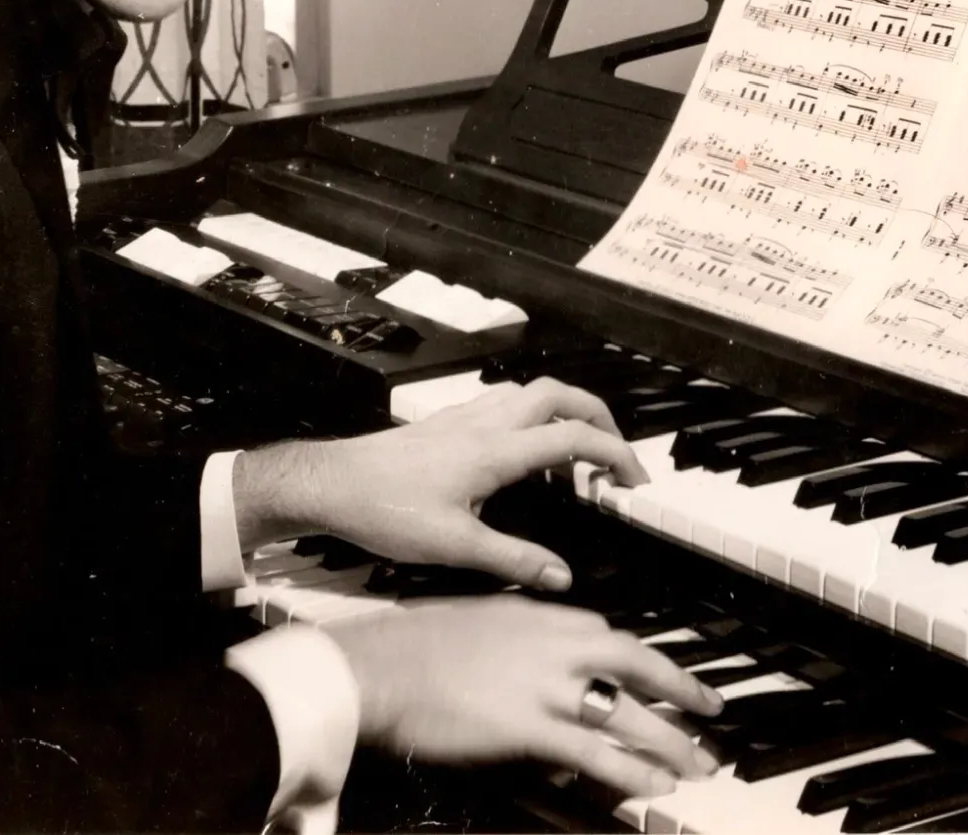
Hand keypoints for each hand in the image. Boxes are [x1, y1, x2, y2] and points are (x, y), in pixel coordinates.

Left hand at [233, 378, 648, 590]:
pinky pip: (504, 404)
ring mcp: (465, 417)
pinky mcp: (446, 422)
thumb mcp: (455, 547)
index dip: (614, 453)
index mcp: (496, 451)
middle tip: (615, 453)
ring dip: (564, 413)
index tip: (634, 479)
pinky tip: (523, 452)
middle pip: (560, 394)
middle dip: (599, 415)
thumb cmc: (386, 510)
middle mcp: (486, 423)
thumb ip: (513, 560)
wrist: (333, 484)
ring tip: (574, 457)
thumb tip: (561, 575)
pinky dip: (531, 418)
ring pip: (531, 393)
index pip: (574, 437)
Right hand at [327, 596, 723, 799]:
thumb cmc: (415, 642)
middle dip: (682, 690)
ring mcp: (548, 687)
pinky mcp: (533, 728)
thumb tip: (534, 647)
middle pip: (637, 665)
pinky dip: (631, 770)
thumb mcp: (478, 617)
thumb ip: (518, 631)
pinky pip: (597, 753)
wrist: (383, 665)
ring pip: (628, 714)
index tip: (664, 676)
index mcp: (542, 615)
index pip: (610, 635)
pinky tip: (656, 783)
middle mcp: (556, 644)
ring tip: (699, 762)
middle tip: (711, 710)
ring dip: (670, 740)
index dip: (644, 662)